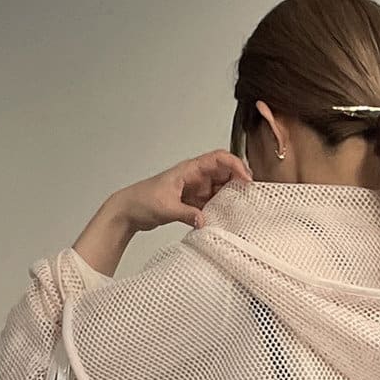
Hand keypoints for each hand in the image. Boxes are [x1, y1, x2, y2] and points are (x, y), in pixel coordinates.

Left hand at [113, 150, 253, 232]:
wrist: (129, 210)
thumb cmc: (142, 200)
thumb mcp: (166, 207)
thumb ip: (186, 214)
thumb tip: (204, 220)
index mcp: (189, 169)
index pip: (218, 159)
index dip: (235, 165)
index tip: (246, 179)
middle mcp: (194, 177)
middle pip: (224, 172)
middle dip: (238, 180)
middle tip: (250, 195)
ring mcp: (194, 189)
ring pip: (220, 188)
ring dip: (230, 196)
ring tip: (241, 207)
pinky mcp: (192, 202)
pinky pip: (211, 202)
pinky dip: (219, 208)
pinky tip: (225, 217)